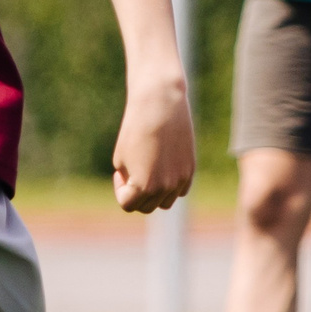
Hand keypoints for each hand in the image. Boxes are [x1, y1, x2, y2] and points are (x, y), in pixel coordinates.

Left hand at [112, 75, 195, 212]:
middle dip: (137, 194)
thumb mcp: (121, 160)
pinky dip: (170, 186)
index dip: (120, 188)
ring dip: (155, 194)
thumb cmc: (134, 130)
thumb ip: (129, 182)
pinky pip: (179, 190)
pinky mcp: (190, 170)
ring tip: (149, 171)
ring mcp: (180, 180)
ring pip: (165, 202)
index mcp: (144, 187)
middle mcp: (165, 188)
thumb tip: (140, 195)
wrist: (160, 105)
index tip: (120, 171)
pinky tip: (163, 166)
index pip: (127, 204)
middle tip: (133, 171)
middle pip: (147, 207)